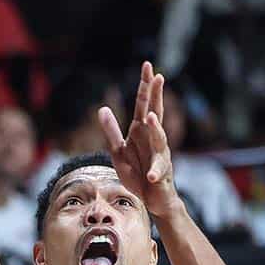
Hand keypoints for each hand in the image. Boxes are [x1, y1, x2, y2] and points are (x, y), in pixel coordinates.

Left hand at [98, 60, 177, 216]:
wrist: (154, 200)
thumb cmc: (138, 174)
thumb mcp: (118, 151)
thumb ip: (112, 131)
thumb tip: (102, 108)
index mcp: (141, 132)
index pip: (143, 104)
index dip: (145, 86)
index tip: (147, 65)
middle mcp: (153, 139)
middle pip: (155, 113)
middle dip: (156, 95)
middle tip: (157, 76)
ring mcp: (160, 155)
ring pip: (159, 139)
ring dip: (155, 129)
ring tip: (150, 117)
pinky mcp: (161, 174)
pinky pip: (158, 171)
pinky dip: (154, 172)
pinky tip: (150, 174)